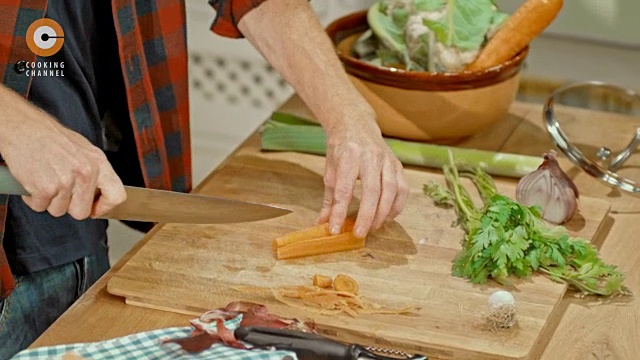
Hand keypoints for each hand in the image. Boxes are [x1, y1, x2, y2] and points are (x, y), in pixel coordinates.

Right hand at [0, 86, 125, 218]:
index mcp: (99, 163)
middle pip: (82, 212)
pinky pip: (40, 207)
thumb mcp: (84, 150)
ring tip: (45, 179)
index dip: (104, 208)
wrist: (23, 128)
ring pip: (59, 211)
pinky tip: (33, 181)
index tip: (94, 209)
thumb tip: (100, 193)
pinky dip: (33, 198)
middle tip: (60, 191)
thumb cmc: (51, 137)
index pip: (117, 195)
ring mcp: (66, 182)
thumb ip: (95, 172)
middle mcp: (86, 173)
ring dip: (49, 200)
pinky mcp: (45, 188)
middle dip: (69, 206)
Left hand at [317, 115, 408, 237]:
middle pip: (372, 190)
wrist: (355, 124)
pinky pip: (402, 188)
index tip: (335, 229)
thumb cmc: (340, 149)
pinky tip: (388, 217)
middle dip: (367, 215)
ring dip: (383, 213)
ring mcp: (387, 159)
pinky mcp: (397, 164)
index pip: (344, 188)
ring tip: (374, 227)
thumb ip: (329, 199)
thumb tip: (324, 224)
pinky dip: (397, 205)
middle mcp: (370, 156)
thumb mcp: (329, 171)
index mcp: (348, 156)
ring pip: (391, 190)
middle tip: (360, 233)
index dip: (339, 211)